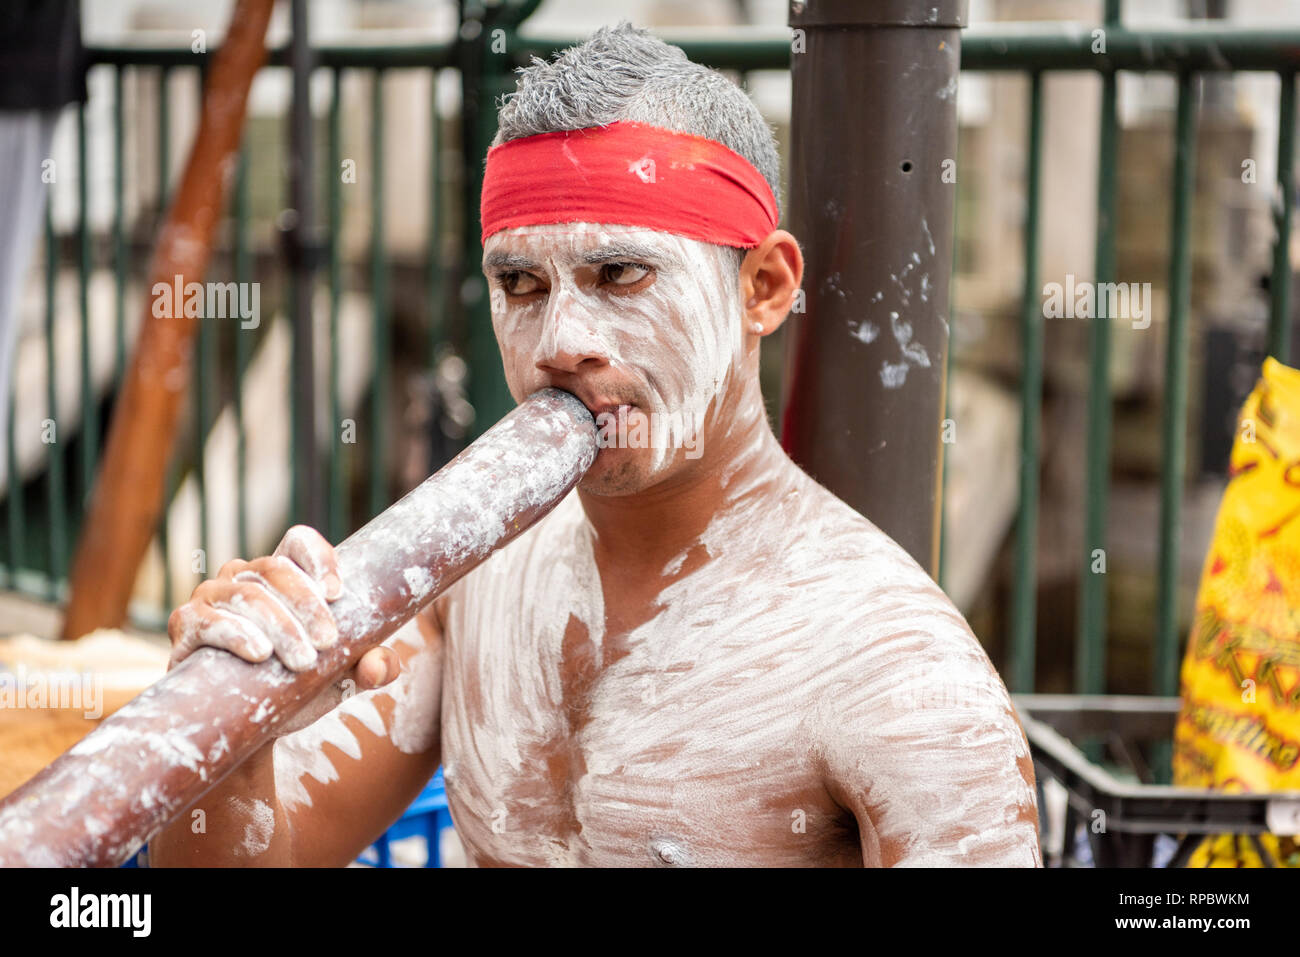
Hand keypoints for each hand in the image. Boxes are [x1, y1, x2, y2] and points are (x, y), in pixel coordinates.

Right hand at [167, 525, 400, 731]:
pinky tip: (260, 653)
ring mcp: (211, 596)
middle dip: (307, 606)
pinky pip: (209, 620)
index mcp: (282, 575)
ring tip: (304, 661)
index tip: (339, 594)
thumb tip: (382, 664)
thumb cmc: (295, 690)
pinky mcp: (185, 625)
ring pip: (248, 595)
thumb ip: (370, 667)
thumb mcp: (340, 679)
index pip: (298, 542)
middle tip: (328, 643)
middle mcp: (244, 575)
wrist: (245, 730)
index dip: (319, 557)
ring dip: (281, 627)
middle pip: (276, 568)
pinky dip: (237, 635)